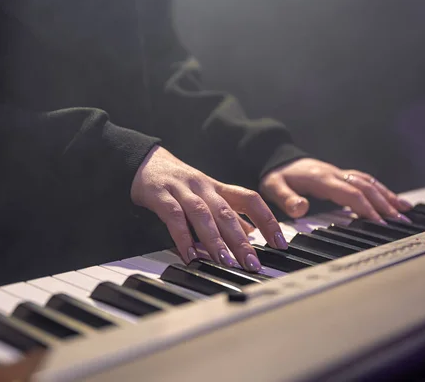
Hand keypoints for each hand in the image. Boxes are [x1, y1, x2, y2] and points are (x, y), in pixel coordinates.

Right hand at [131, 145, 287, 270]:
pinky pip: (173, 217)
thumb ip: (227, 213)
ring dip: (215, 240)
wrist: (144, 161)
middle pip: (227, 212)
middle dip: (241, 240)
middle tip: (253, 264)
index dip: (267, 220)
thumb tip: (252, 233)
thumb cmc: (178, 183)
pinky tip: (190, 256)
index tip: (279, 243)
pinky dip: (183, 237)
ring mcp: (181, 190)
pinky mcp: (160, 195)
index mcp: (217, 187)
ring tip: (225, 262)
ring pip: (202, 214)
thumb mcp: (206, 195)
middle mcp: (203, 187)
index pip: (250, 200)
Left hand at [259, 158, 412, 222]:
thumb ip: (287, 199)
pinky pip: (365, 181)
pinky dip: (382, 190)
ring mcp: (339, 173)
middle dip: (385, 204)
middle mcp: (334, 174)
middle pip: (365, 188)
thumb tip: (301, 209)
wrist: (275, 159)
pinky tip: (393, 199)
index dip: (366, 207)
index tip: (380, 222)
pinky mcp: (340, 175)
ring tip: (406, 212)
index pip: (350, 193)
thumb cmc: (276, 176)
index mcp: (321, 178)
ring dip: (388, 196)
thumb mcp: (273, 187)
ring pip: (369, 182)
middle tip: (401, 223)